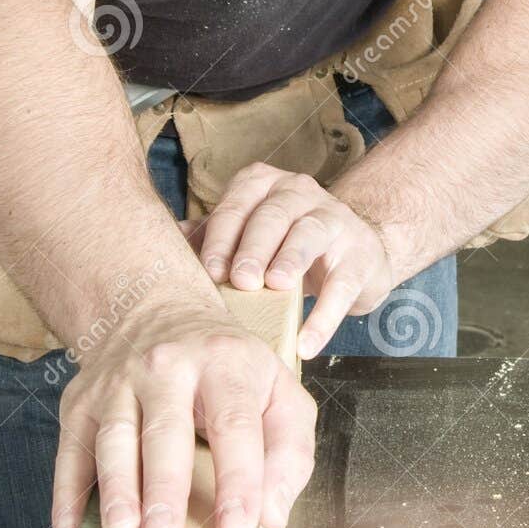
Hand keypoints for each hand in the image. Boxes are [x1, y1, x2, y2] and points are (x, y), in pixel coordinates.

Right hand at [51, 292, 316, 527]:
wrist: (154, 308)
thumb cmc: (225, 365)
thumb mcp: (276, 388)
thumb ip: (289, 451)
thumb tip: (272, 515)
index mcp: (224, 363)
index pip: (234, 422)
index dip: (238, 476)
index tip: (237, 526)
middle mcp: (167, 366)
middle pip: (166, 427)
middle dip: (165, 483)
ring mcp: (118, 381)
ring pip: (114, 435)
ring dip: (116, 486)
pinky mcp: (82, 400)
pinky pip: (70, 447)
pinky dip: (66, 491)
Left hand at [184, 163, 394, 358]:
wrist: (356, 249)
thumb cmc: (286, 243)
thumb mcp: (249, 233)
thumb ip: (212, 237)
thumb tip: (167, 244)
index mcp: (263, 185)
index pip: (237, 205)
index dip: (222, 237)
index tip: (209, 270)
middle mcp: (299, 192)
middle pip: (273, 215)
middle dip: (253, 246)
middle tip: (240, 279)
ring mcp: (334, 219)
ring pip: (309, 233)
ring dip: (290, 260)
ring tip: (276, 286)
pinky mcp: (361, 254)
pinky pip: (343, 283)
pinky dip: (324, 316)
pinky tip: (306, 342)